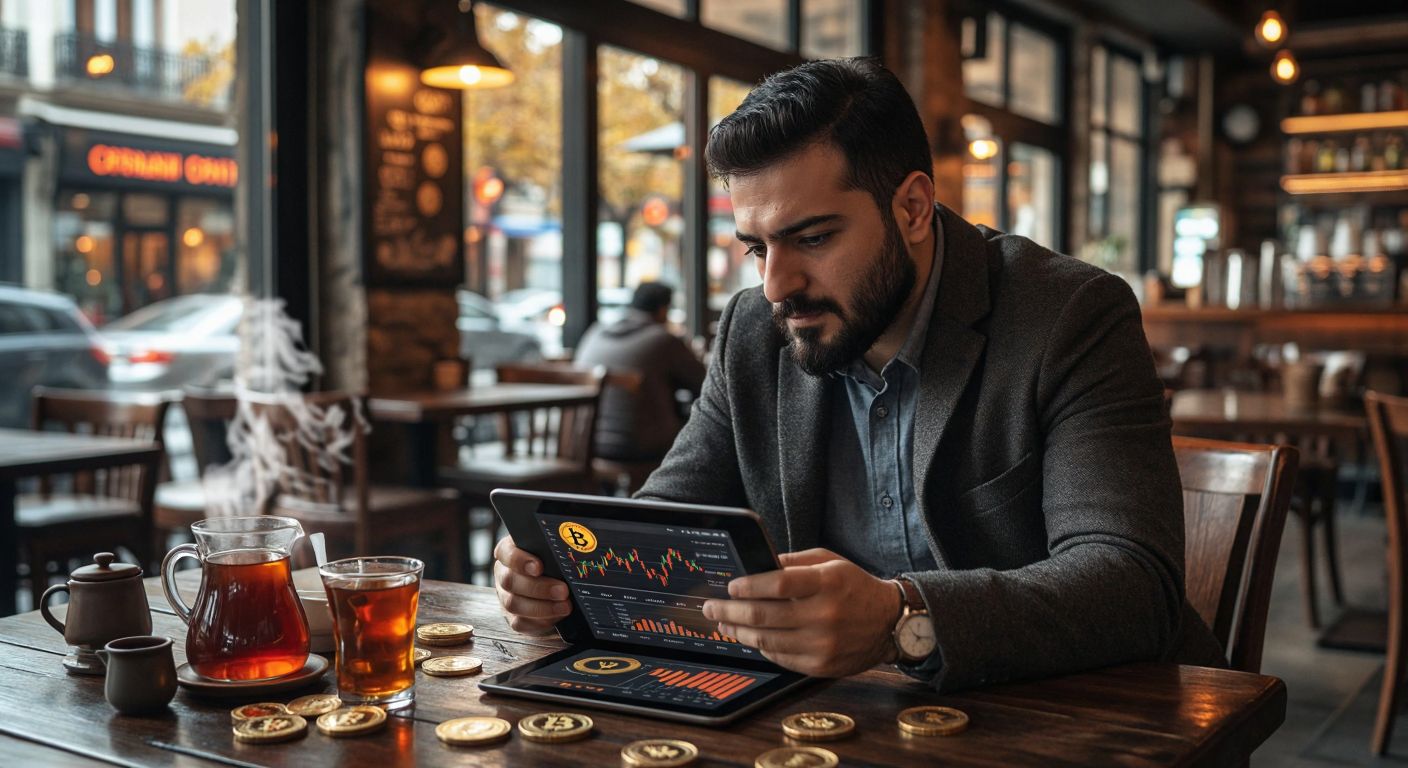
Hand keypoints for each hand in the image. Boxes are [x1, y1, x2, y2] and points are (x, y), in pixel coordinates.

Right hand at [493, 536, 571, 634]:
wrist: (554, 588)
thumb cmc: (554, 563)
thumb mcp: (552, 551)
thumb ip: (555, 549)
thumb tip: (574, 547)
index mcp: (509, 552)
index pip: (505, 552)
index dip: (520, 561)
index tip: (539, 567)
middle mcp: (503, 573)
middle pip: (509, 581)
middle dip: (538, 587)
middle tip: (563, 590)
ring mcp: (505, 596)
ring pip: (513, 603)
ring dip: (542, 607)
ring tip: (565, 606)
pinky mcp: (512, 617)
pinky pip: (520, 622)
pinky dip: (540, 621)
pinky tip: (557, 616)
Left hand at [701, 548, 901, 676]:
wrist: (890, 623)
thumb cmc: (855, 587)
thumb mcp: (830, 562)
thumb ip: (794, 562)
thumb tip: (758, 566)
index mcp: (827, 583)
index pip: (777, 584)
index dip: (748, 586)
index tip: (731, 586)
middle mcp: (824, 615)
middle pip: (764, 615)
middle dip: (730, 611)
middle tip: (711, 608)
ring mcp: (822, 643)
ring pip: (766, 640)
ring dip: (738, 632)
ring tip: (724, 624)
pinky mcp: (820, 665)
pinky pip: (780, 658)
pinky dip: (760, 647)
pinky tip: (749, 639)